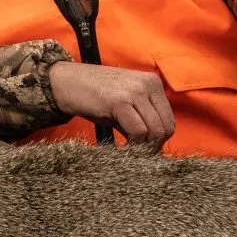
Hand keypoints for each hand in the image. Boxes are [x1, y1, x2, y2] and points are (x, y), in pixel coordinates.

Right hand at [47, 61, 174, 146]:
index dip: (159, 139)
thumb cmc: (94, 96)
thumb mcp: (124, 104)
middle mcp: (147, 84)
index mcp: (152, 83)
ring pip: (154, 130)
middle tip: (137, 153)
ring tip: (128, 150)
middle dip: (152, 145)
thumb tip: (154, 147)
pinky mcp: (120, 102)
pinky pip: (138, 131)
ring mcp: (135, 92)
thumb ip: (141, 120)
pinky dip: (132, 144)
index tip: (145, 148)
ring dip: (142, 146)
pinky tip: (121, 147)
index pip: (169, 120)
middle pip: (165, 127)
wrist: (66, 83)